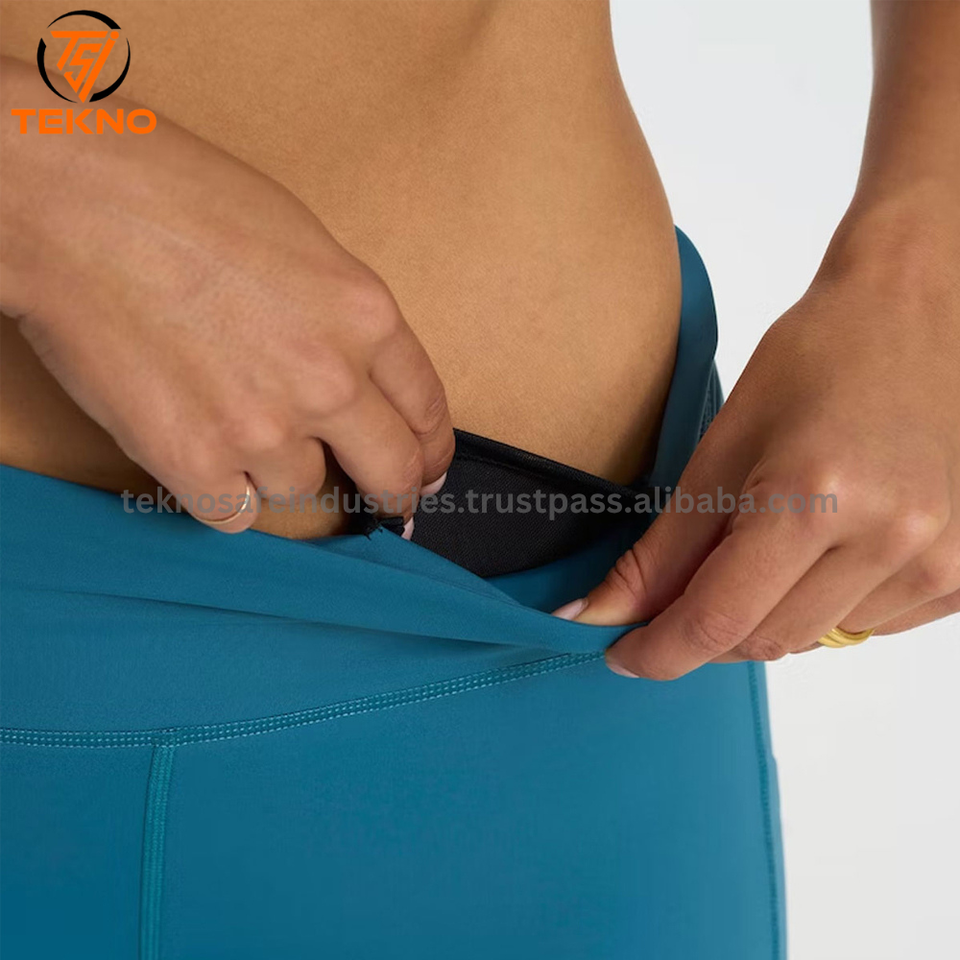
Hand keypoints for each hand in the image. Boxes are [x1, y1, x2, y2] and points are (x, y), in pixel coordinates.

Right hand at [0, 57, 452, 531]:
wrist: (71, 205)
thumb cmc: (180, 200)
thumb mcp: (305, 247)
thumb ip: (347, 325)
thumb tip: (364, 384)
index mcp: (365, 317)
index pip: (428, 410)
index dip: (431, 449)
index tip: (425, 467)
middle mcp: (327, 380)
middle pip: (391, 472)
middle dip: (394, 492)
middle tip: (387, 503)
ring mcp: (261, 428)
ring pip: (302, 488)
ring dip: (278, 465)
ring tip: (229, 409)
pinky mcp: (193, 463)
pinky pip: (236, 514)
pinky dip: (223, 491)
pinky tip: (202, 448)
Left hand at [559, 205, 959, 677]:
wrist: (926, 313)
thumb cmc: (820, 357)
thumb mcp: (724, 446)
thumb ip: (665, 548)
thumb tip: (603, 612)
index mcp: (813, 498)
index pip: (717, 620)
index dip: (658, 651)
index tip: (623, 655)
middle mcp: (889, 539)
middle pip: (765, 641)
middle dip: (706, 631)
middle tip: (681, 593)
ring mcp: (941, 560)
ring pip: (815, 639)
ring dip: (769, 613)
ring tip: (772, 540)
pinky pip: (869, 626)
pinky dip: (825, 605)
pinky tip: (826, 547)